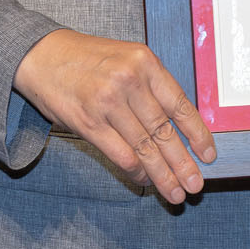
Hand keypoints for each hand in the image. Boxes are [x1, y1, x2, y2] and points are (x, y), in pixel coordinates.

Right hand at [11, 28, 215, 202]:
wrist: (42, 54)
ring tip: (176, 193)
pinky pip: (121, 154)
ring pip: (145, 148)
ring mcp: (108, 102)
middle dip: (183, 163)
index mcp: (146, 62)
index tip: (208, 155)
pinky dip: (136, 172)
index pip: (180, 105)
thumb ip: (152, 86)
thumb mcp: (127, 58)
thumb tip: (178, 127)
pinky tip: (145, 181)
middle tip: (196, 186)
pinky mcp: (88, 122)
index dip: (197, 134)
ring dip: (162, 174)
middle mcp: (129, 81)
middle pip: (164, 131)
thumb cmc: (88, 58)